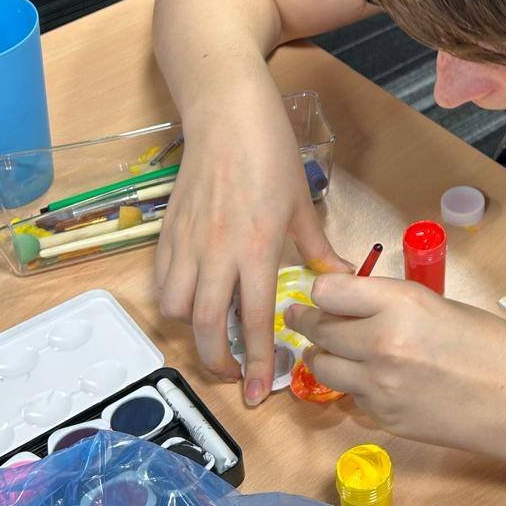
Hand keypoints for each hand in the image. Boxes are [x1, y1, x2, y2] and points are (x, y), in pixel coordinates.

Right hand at [155, 77, 352, 401]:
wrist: (226, 113)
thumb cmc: (270, 152)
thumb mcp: (304, 202)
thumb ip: (318, 247)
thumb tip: (344, 276)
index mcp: (256, 248)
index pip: (253, 321)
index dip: (258, 362)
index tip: (259, 393)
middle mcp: (217, 252)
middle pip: (207, 328)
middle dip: (218, 363)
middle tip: (235, 376)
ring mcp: (187, 242)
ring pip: (177, 310)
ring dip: (194, 332)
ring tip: (214, 335)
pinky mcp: (167, 231)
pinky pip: (161, 282)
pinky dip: (173, 302)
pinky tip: (192, 302)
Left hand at [284, 274, 505, 449]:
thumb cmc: (490, 344)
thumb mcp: (436, 306)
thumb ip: (389, 304)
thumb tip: (351, 305)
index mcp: (400, 304)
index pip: (327, 290)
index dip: (322, 290)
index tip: (321, 292)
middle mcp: (379, 343)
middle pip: (317, 328)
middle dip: (307, 321)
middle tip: (300, 316)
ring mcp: (377, 386)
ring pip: (322, 366)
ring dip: (321, 354)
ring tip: (326, 348)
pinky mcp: (382, 418)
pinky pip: (350, 396)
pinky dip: (353, 385)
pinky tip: (372, 380)